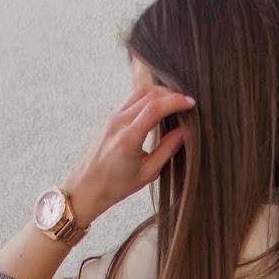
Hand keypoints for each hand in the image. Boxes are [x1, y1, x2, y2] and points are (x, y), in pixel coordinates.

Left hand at [62, 82, 196, 222]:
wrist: (88, 186)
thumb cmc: (116, 185)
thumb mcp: (148, 173)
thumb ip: (167, 149)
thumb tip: (184, 131)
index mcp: (129, 138)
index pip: (155, 108)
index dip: (175, 101)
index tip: (191, 103)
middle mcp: (119, 122)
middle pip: (149, 94)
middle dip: (171, 94)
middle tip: (186, 102)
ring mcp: (114, 117)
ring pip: (140, 92)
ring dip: (160, 92)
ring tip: (175, 102)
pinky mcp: (112, 117)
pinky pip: (133, 98)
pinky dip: (149, 96)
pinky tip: (159, 105)